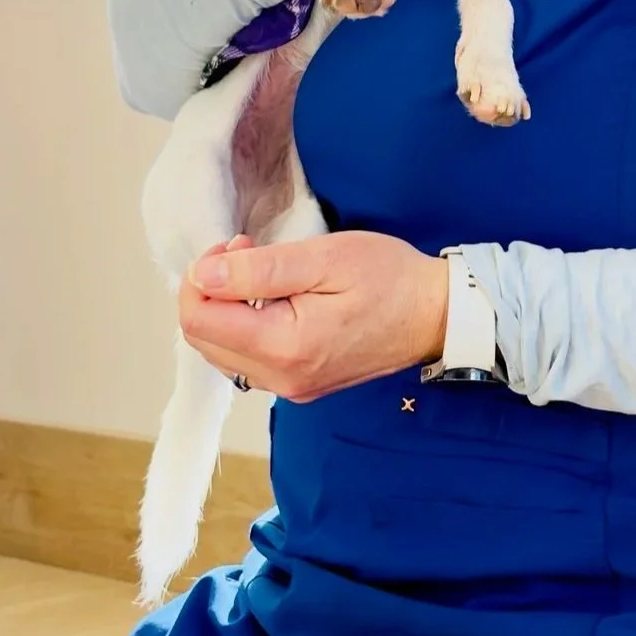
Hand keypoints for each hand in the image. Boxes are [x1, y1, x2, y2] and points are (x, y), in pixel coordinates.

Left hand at [180, 230, 449, 401]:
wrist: (436, 315)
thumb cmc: (389, 279)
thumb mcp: (324, 258)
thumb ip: (259, 270)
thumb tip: (204, 276)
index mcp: (285, 347)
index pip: (198, 320)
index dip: (202, 276)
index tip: (237, 247)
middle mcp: (282, 379)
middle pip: (202, 340)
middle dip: (210, 291)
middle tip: (247, 254)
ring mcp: (291, 388)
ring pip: (220, 352)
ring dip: (225, 310)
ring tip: (262, 275)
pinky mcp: (300, 385)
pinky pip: (246, 360)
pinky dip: (244, 328)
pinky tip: (273, 301)